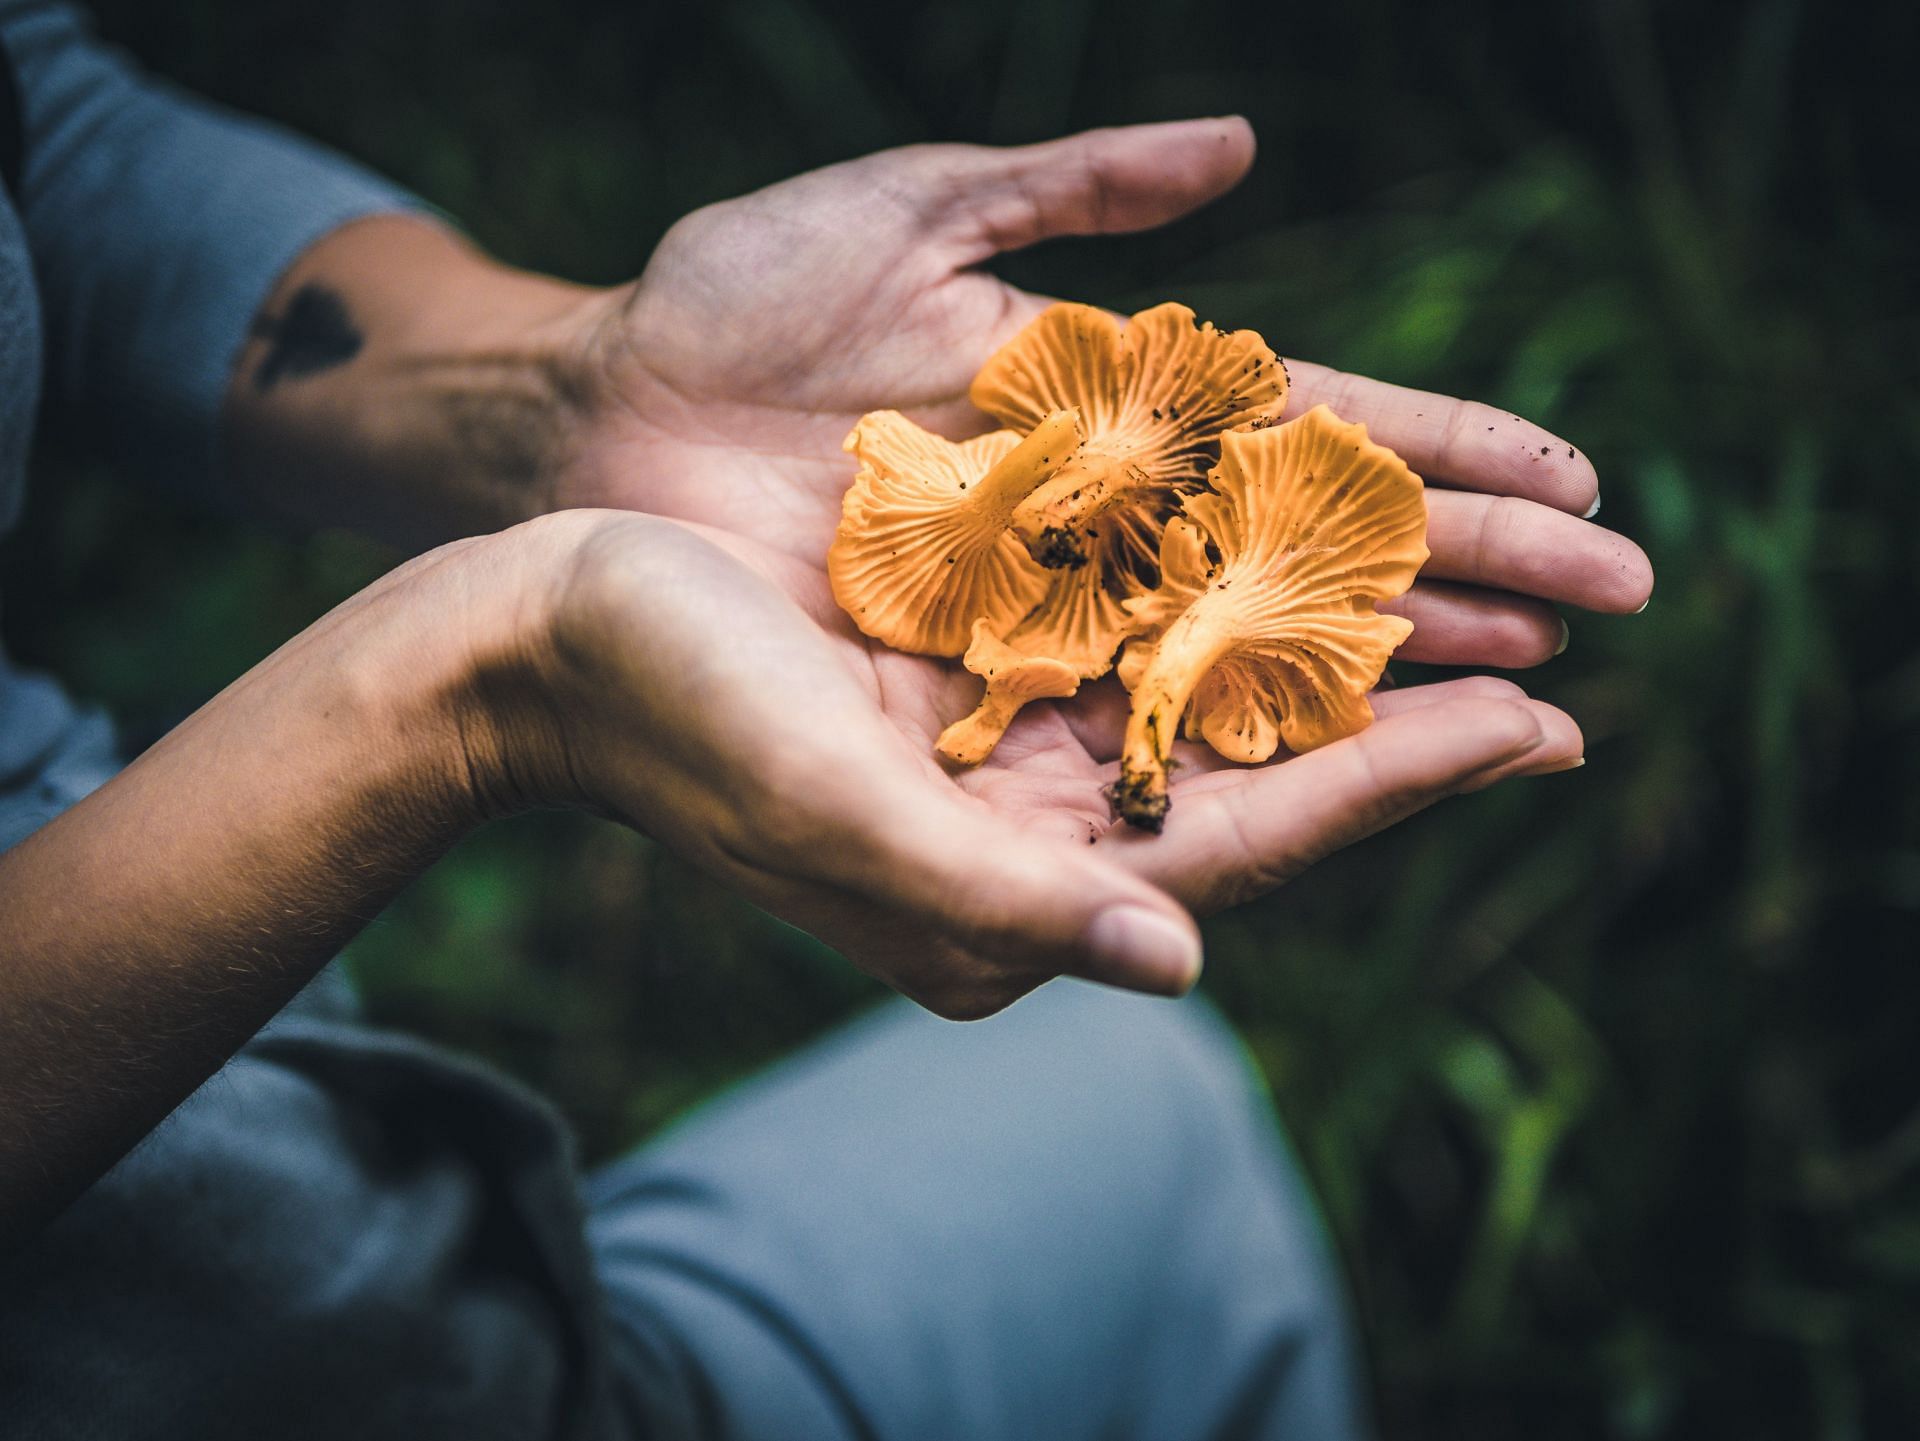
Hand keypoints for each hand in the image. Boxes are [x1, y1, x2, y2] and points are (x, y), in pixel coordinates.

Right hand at [490, 504, 1580, 1018]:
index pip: (1239, 851)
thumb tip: (1181, 970)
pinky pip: (1134, 653)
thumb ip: (1001, 900)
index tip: (1535, 734)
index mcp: (996, 899)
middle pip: (1251, 791)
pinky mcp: (969, 689)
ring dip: (1333, 672)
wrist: (540, 637)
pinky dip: (1228, 617)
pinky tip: (1302, 572)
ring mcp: (995, 763)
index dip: (1392, 790)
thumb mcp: (833, 808)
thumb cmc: (671, 714)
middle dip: (1399, 739)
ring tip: (1467, 629)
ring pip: (1208, 716)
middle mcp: (1015, 842)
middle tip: (1553, 689)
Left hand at [561, 117, 1653, 656]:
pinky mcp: (977, 677)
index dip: (1446, 448)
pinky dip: (1236, 729)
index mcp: (1108, 393)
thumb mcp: (905, 212)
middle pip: (1313, 542)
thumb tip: (1240, 145)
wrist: (595, 421)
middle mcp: (1102, 511)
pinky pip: (1126, 710)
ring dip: (1392, 661)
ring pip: (1249, 637)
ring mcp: (1047, 603)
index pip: (1316, 421)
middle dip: (1466, 568)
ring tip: (1530, 690)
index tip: (1574, 480)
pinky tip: (1349, 757)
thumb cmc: (734, 303)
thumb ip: (1067, 185)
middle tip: (1615, 604)